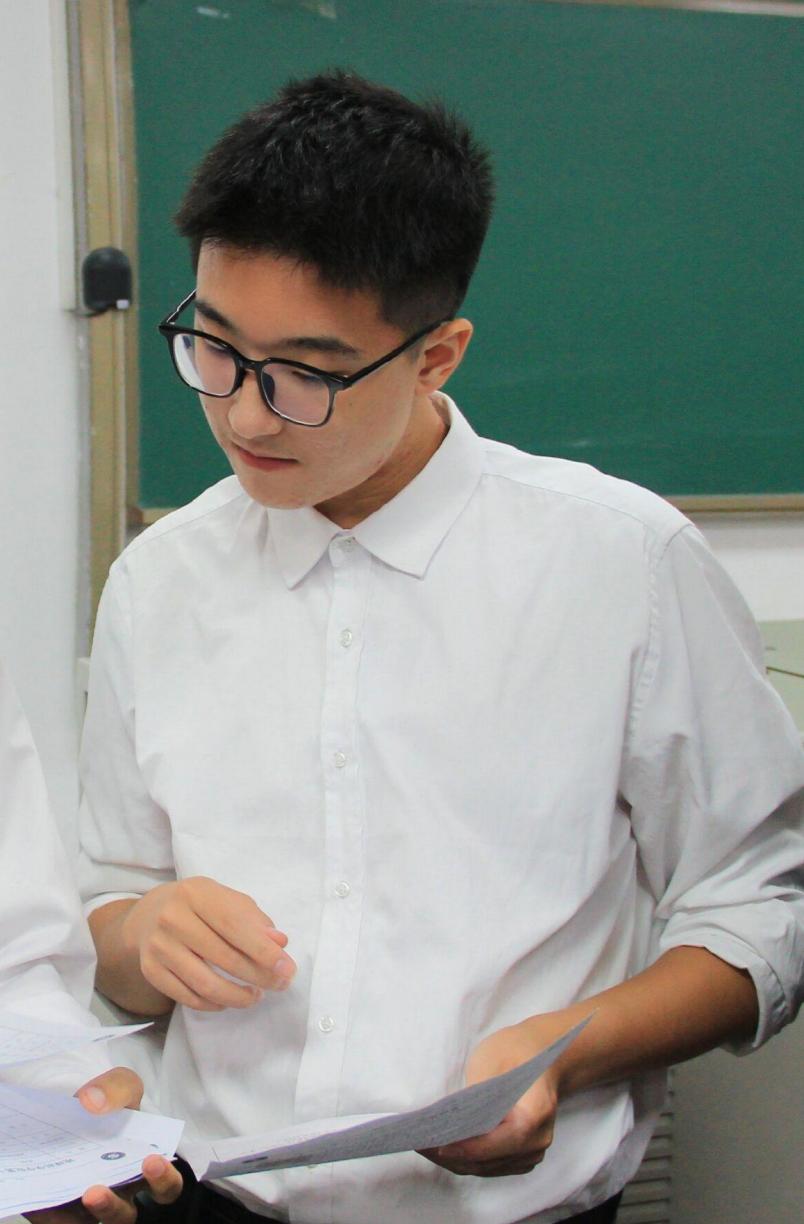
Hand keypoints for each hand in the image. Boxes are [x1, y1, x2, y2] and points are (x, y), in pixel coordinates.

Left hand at [24, 1067, 183, 1221]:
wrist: (65, 1107)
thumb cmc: (104, 1104)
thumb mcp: (119, 1085)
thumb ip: (116, 1088)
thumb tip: (92, 1101)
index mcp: (141, 1168)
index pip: (165, 1188)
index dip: (164, 1181)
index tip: (152, 1160)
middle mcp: (116, 1193)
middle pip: (124, 1217)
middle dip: (113, 1207)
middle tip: (97, 1190)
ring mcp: (84, 1206)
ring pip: (92, 1223)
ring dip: (87, 1212)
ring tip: (81, 1193)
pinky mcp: (55, 1210)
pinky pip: (57, 1221)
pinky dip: (52, 1212)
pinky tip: (45, 1195)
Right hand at [121, 875, 296, 1010]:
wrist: (149, 914)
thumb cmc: (200, 906)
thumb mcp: (225, 899)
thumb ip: (254, 919)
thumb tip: (279, 943)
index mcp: (196, 893)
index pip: (234, 925)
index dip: (262, 950)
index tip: (287, 967)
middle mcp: (173, 918)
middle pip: (224, 957)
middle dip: (258, 975)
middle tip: (280, 984)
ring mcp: (159, 946)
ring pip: (205, 984)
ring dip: (238, 996)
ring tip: (257, 996)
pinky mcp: (151, 971)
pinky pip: (188, 997)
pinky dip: (213, 1004)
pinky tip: (228, 1000)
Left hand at [420, 1017, 567, 1177]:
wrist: (546, 1054)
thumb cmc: (518, 1051)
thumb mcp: (493, 1057)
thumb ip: (475, 1092)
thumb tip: (451, 1121)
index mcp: (535, 1114)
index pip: (496, 1143)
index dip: (466, 1148)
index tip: (437, 1145)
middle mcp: (537, 1142)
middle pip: (488, 1161)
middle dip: (451, 1155)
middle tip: (419, 1142)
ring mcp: (531, 1153)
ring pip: (486, 1168)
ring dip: (455, 1159)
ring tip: (423, 1144)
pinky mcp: (521, 1156)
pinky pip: (489, 1165)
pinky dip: (466, 1158)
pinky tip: (442, 1145)